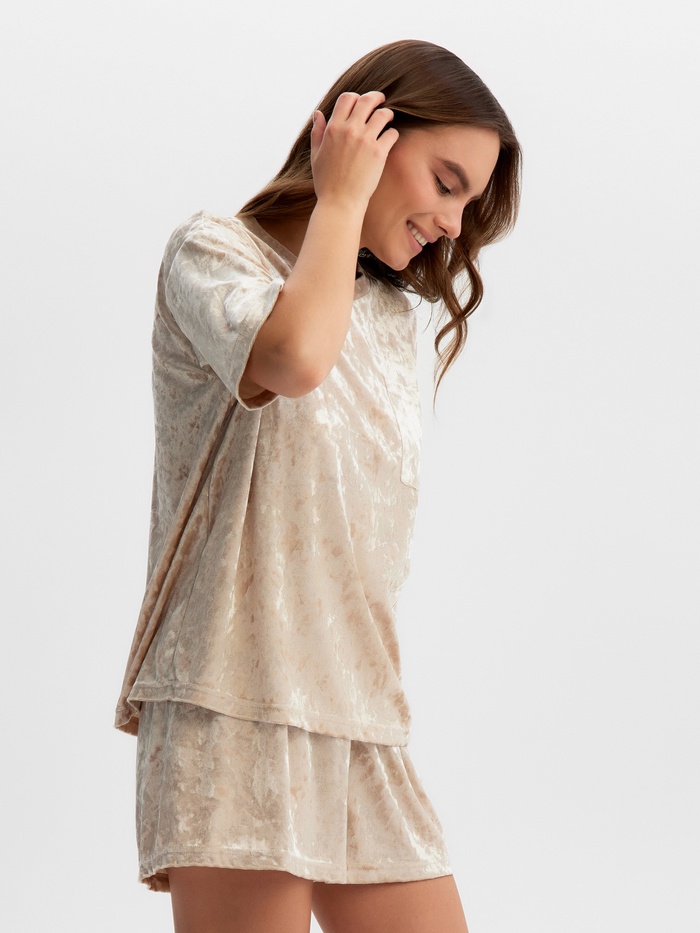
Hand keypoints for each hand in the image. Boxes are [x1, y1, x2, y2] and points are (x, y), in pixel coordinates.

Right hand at [309, 91, 398, 209]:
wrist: (340, 203)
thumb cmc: (326, 182)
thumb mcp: (315, 155)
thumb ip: (317, 132)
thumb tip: (318, 113)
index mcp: (333, 128)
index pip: (347, 98)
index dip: (356, 97)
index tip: (362, 102)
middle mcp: (350, 130)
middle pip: (367, 101)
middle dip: (376, 97)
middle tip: (381, 100)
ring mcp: (365, 141)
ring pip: (383, 114)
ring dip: (387, 114)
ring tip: (388, 119)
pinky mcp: (379, 153)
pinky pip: (392, 133)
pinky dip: (392, 134)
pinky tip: (389, 139)